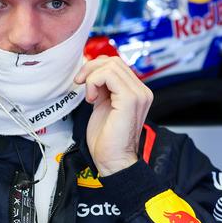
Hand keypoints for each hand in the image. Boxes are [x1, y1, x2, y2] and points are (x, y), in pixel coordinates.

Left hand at [74, 55, 152, 175]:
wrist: (113, 161)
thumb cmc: (107, 139)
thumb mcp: (103, 105)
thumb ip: (102, 88)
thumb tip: (92, 72)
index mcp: (136, 92)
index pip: (116, 64)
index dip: (95, 67)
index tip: (82, 80)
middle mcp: (141, 91)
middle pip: (113, 61)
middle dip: (91, 68)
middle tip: (80, 83)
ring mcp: (138, 94)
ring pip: (110, 65)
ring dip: (91, 77)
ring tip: (89, 95)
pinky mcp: (130, 99)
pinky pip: (108, 75)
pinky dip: (94, 83)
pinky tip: (92, 99)